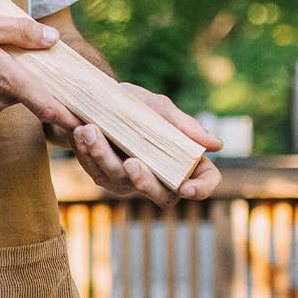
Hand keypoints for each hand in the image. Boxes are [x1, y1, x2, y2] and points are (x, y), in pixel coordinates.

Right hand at [0, 11, 75, 125]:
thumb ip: (19, 31)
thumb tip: (52, 37)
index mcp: (6, 78)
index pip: (49, 104)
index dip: (74, 115)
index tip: (94, 122)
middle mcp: (0, 99)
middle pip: (35, 92)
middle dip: (42, 78)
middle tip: (42, 58)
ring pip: (16, 93)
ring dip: (16, 77)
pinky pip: (0, 96)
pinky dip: (0, 82)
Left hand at [46, 85, 222, 206]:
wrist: (99, 100)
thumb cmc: (137, 105)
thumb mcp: (159, 108)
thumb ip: (182, 126)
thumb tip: (216, 145)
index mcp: (183, 161)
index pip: (204, 183)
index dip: (201, 189)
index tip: (187, 188)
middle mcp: (160, 178)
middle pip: (163, 197)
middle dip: (145, 182)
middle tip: (131, 162)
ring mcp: (131, 182)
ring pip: (120, 181)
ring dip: (104, 156)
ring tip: (90, 130)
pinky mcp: (104, 177)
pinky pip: (96, 172)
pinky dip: (87, 152)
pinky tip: (81, 133)